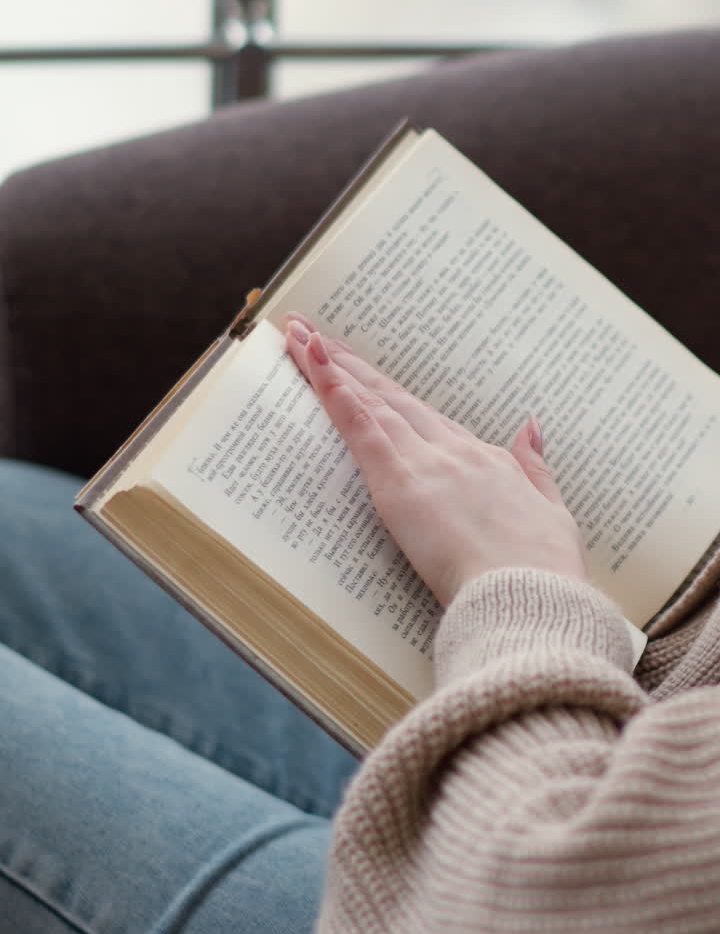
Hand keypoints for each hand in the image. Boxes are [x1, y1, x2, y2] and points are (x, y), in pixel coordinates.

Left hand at [284, 314, 587, 606]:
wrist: (531, 598)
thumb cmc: (543, 573)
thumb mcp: (551, 511)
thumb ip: (535, 466)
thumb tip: (530, 426)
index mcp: (484, 461)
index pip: (424, 418)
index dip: (390, 393)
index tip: (367, 374)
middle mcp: (452, 451)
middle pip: (392, 399)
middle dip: (352, 366)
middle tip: (315, 335)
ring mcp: (426, 462)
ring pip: (370, 403)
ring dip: (332, 367)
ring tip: (300, 337)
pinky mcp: (400, 482)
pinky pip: (360, 427)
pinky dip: (336, 392)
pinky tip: (314, 364)